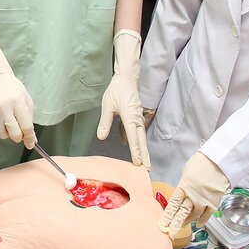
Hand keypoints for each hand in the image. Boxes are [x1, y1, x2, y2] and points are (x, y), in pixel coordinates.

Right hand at [0, 33, 35, 147]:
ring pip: (2, 134)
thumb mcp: (26, 101)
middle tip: (19, 132)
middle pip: (14, 134)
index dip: (30, 137)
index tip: (31, 143)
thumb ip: (29, 120)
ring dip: (6, 131)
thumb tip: (32, 140)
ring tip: (7, 120)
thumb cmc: (14, 91)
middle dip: (18, 137)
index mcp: (17, 102)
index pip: (26, 126)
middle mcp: (4, 106)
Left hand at [96, 30, 148, 166]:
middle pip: (142, 141)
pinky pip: (139, 132)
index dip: (136, 151)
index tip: (138, 162)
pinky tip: (137, 149)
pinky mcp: (137, 117)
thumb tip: (101, 137)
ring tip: (145, 163)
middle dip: (145, 155)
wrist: (127, 78)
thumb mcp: (107, 105)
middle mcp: (137, 120)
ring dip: (144, 150)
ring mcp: (139, 118)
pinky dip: (140, 142)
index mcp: (130, 117)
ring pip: (142, 137)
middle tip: (147, 169)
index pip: (133, 138)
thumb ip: (105, 122)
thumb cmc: (116, 91)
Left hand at [159, 152, 230, 233]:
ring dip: (187, 221)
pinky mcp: (214, 201)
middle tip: (170, 234)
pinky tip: (198, 224)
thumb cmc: (203, 162)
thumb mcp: (187, 172)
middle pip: (182, 213)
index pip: (173, 205)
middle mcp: (193, 195)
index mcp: (184, 186)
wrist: (220, 160)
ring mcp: (204, 199)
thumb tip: (181, 194)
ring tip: (182, 226)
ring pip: (194, 215)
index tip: (163, 224)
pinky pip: (207, 214)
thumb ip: (184, 185)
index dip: (167, 216)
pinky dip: (202, 220)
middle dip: (175, 224)